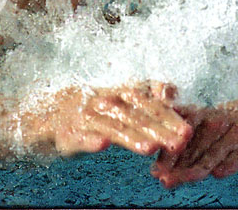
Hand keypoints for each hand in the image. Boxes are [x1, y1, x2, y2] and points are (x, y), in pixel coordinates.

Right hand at [25, 81, 191, 157]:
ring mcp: (86, 118)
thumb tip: (173, 92)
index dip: (169, 115)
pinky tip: (101, 145)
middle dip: (159, 129)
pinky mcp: (68, 134)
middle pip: (136, 116)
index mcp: (120, 94)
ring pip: (111, 127)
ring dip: (130, 136)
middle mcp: (105, 103)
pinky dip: (90, 140)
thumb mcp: (119, 102)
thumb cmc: (93, 110)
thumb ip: (145, 100)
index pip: (149, 103)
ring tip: (149, 147)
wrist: (48, 114)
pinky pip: (79, 137)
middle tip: (181, 141)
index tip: (189, 127)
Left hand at [151, 98, 237, 187]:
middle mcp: (218, 124)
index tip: (155, 170)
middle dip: (177, 165)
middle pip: (194, 148)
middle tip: (163, 180)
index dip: (168, 154)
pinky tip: (219, 174)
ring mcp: (236, 135)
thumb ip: (185, 145)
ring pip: (214, 154)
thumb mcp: (207, 126)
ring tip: (182, 180)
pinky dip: (230, 164)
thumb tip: (155, 168)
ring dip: (197, 168)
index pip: (181, 137)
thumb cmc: (229, 127)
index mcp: (203, 118)